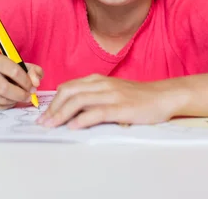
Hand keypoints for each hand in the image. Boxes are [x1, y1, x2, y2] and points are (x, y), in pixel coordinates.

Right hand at [0, 54, 43, 109]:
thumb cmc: (6, 71)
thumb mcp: (22, 67)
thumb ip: (34, 71)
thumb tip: (36, 82)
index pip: (14, 71)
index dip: (27, 82)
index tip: (33, 87)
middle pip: (5, 89)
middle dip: (21, 95)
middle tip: (29, 97)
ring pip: (1, 100)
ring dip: (14, 101)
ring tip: (18, 97)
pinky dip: (6, 106)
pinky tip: (8, 100)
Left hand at [36, 74, 177, 128]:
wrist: (163, 95)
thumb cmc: (138, 97)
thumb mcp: (112, 91)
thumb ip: (94, 97)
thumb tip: (73, 111)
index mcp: (98, 80)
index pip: (68, 87)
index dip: (53, 101)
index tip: (44, 114)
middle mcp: (102, 84)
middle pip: (69, 92)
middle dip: (53, 108)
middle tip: (43, 122)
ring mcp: (111, 95)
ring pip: (79, 101)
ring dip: (61, 114)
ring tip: (52, 126)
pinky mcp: (120, 107)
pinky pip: (97, 112)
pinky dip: (82, 119)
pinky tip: (73, 126)